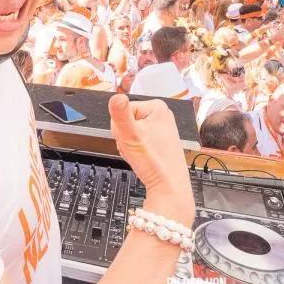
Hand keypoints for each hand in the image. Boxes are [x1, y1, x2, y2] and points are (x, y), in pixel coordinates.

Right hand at [108, 94, 193, 224]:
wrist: (168, 186)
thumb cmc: (155, 162)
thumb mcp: (131, 135)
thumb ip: (121, 115)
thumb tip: (116, 97)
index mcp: (157, 107)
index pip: (122, 110)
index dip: (120, 127)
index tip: (129, 139)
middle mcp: (162, 115)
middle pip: (126, 121)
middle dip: (125, 137)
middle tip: (135, 148)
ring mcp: (162, 128)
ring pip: (131, 132)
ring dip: (129, 145)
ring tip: (140, 154)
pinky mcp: (160, 141)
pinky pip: (139, 141)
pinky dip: (136, 150)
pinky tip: (143, 157)